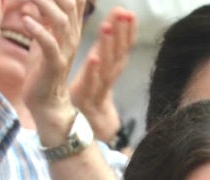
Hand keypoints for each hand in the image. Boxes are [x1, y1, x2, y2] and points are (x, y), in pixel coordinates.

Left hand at [22, 0, 86, 136]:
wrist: (47, 99)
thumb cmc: (43, 67)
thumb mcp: (42, 37)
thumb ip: (40, 18)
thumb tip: (31, 5)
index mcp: (69, 28)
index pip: (73, 1)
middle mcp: (71, 36)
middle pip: (68, 5)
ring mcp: (64, 49)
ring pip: (60, 20)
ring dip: (43, 4)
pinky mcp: (54, 63)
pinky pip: (49, 44)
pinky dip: (38, 30)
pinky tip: (26, 21)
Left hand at [70, 7, 135, 142]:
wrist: (83, 137)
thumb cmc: (84, 107)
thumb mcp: (92, 80)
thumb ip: (98, 60)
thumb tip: (103, 40)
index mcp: (107, 73)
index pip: (120, 48)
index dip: (125, 31)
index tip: (127, 12)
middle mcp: (107, 81)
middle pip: (119, 54)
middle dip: (123, 33)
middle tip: (125, 12)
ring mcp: (99, 91)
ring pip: (108, 67)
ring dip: (109, 47)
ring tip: (106, 26)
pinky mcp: (87, 101)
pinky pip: (92, 84)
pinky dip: (94, 71)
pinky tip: (93, 57)